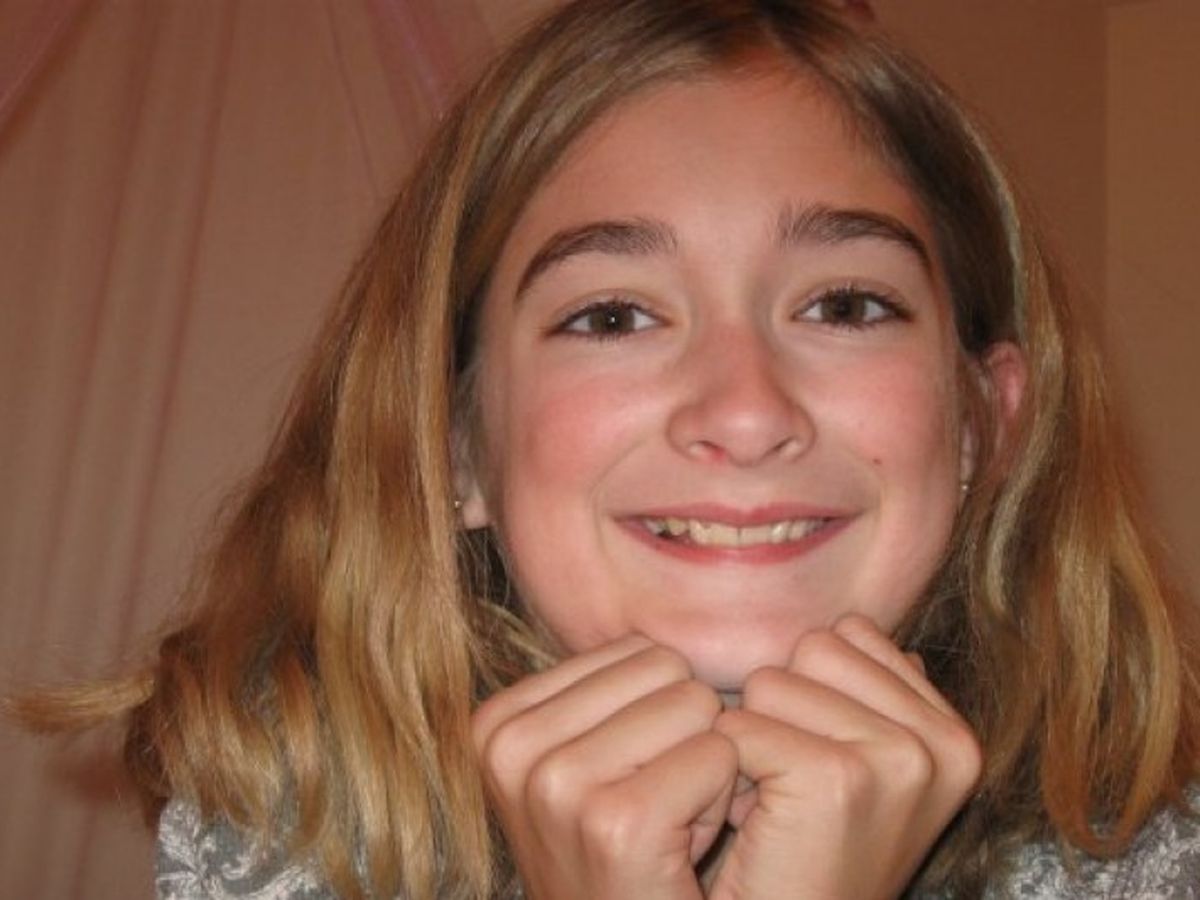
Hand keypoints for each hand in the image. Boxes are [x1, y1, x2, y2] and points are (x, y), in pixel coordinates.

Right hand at [472, 635, 738, 899]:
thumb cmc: (620, 864)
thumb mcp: (583, 766)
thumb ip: (605, 692)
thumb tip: (668, 628)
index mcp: (497, 722)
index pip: (637, 651)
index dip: (655, 718)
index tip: (629, 784)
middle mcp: (510, 744)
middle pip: (666, 669)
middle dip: (681, 738)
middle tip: (655, 811)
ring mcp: (555, 784)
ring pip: (695, 705)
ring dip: (701, 769)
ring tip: (666, 828)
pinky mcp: (612, 821)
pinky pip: (718, 755)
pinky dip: (719, 801)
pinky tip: (682, 852)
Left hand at [709, 615, 981, 899]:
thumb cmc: (812, 858)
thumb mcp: (861, 770)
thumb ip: (871, 697)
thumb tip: (855, 626)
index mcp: (953, 734)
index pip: (848, 634)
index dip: (809, 696)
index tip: (818, 769)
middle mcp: (943, 744)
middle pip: (810, 649)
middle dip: (781, 713)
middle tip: (791, 791)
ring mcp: (898, 761)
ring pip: (770, 683)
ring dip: (752, 741)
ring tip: (776, 808)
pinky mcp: (839, 780)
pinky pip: (740, 728)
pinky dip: (728, 773)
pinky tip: (755, 827)